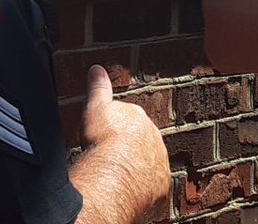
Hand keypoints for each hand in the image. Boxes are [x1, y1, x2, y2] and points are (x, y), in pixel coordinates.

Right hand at [74, 65, 168, 221]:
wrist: (115, 173)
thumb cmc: (103, 140)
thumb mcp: (96, 107)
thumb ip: (98, 87)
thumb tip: (97, 68)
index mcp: (139, 118)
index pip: (132, 120)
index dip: (119, 128)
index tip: (109, 136)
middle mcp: (154, 137)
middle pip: (143, 141)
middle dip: (130, 147)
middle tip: (111, 157)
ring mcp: (159, 161)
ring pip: (149, 162)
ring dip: (138, 167)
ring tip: (118, 175)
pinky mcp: (161, 184)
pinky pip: (152, 184)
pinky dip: (143, 187)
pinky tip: (128, 189)